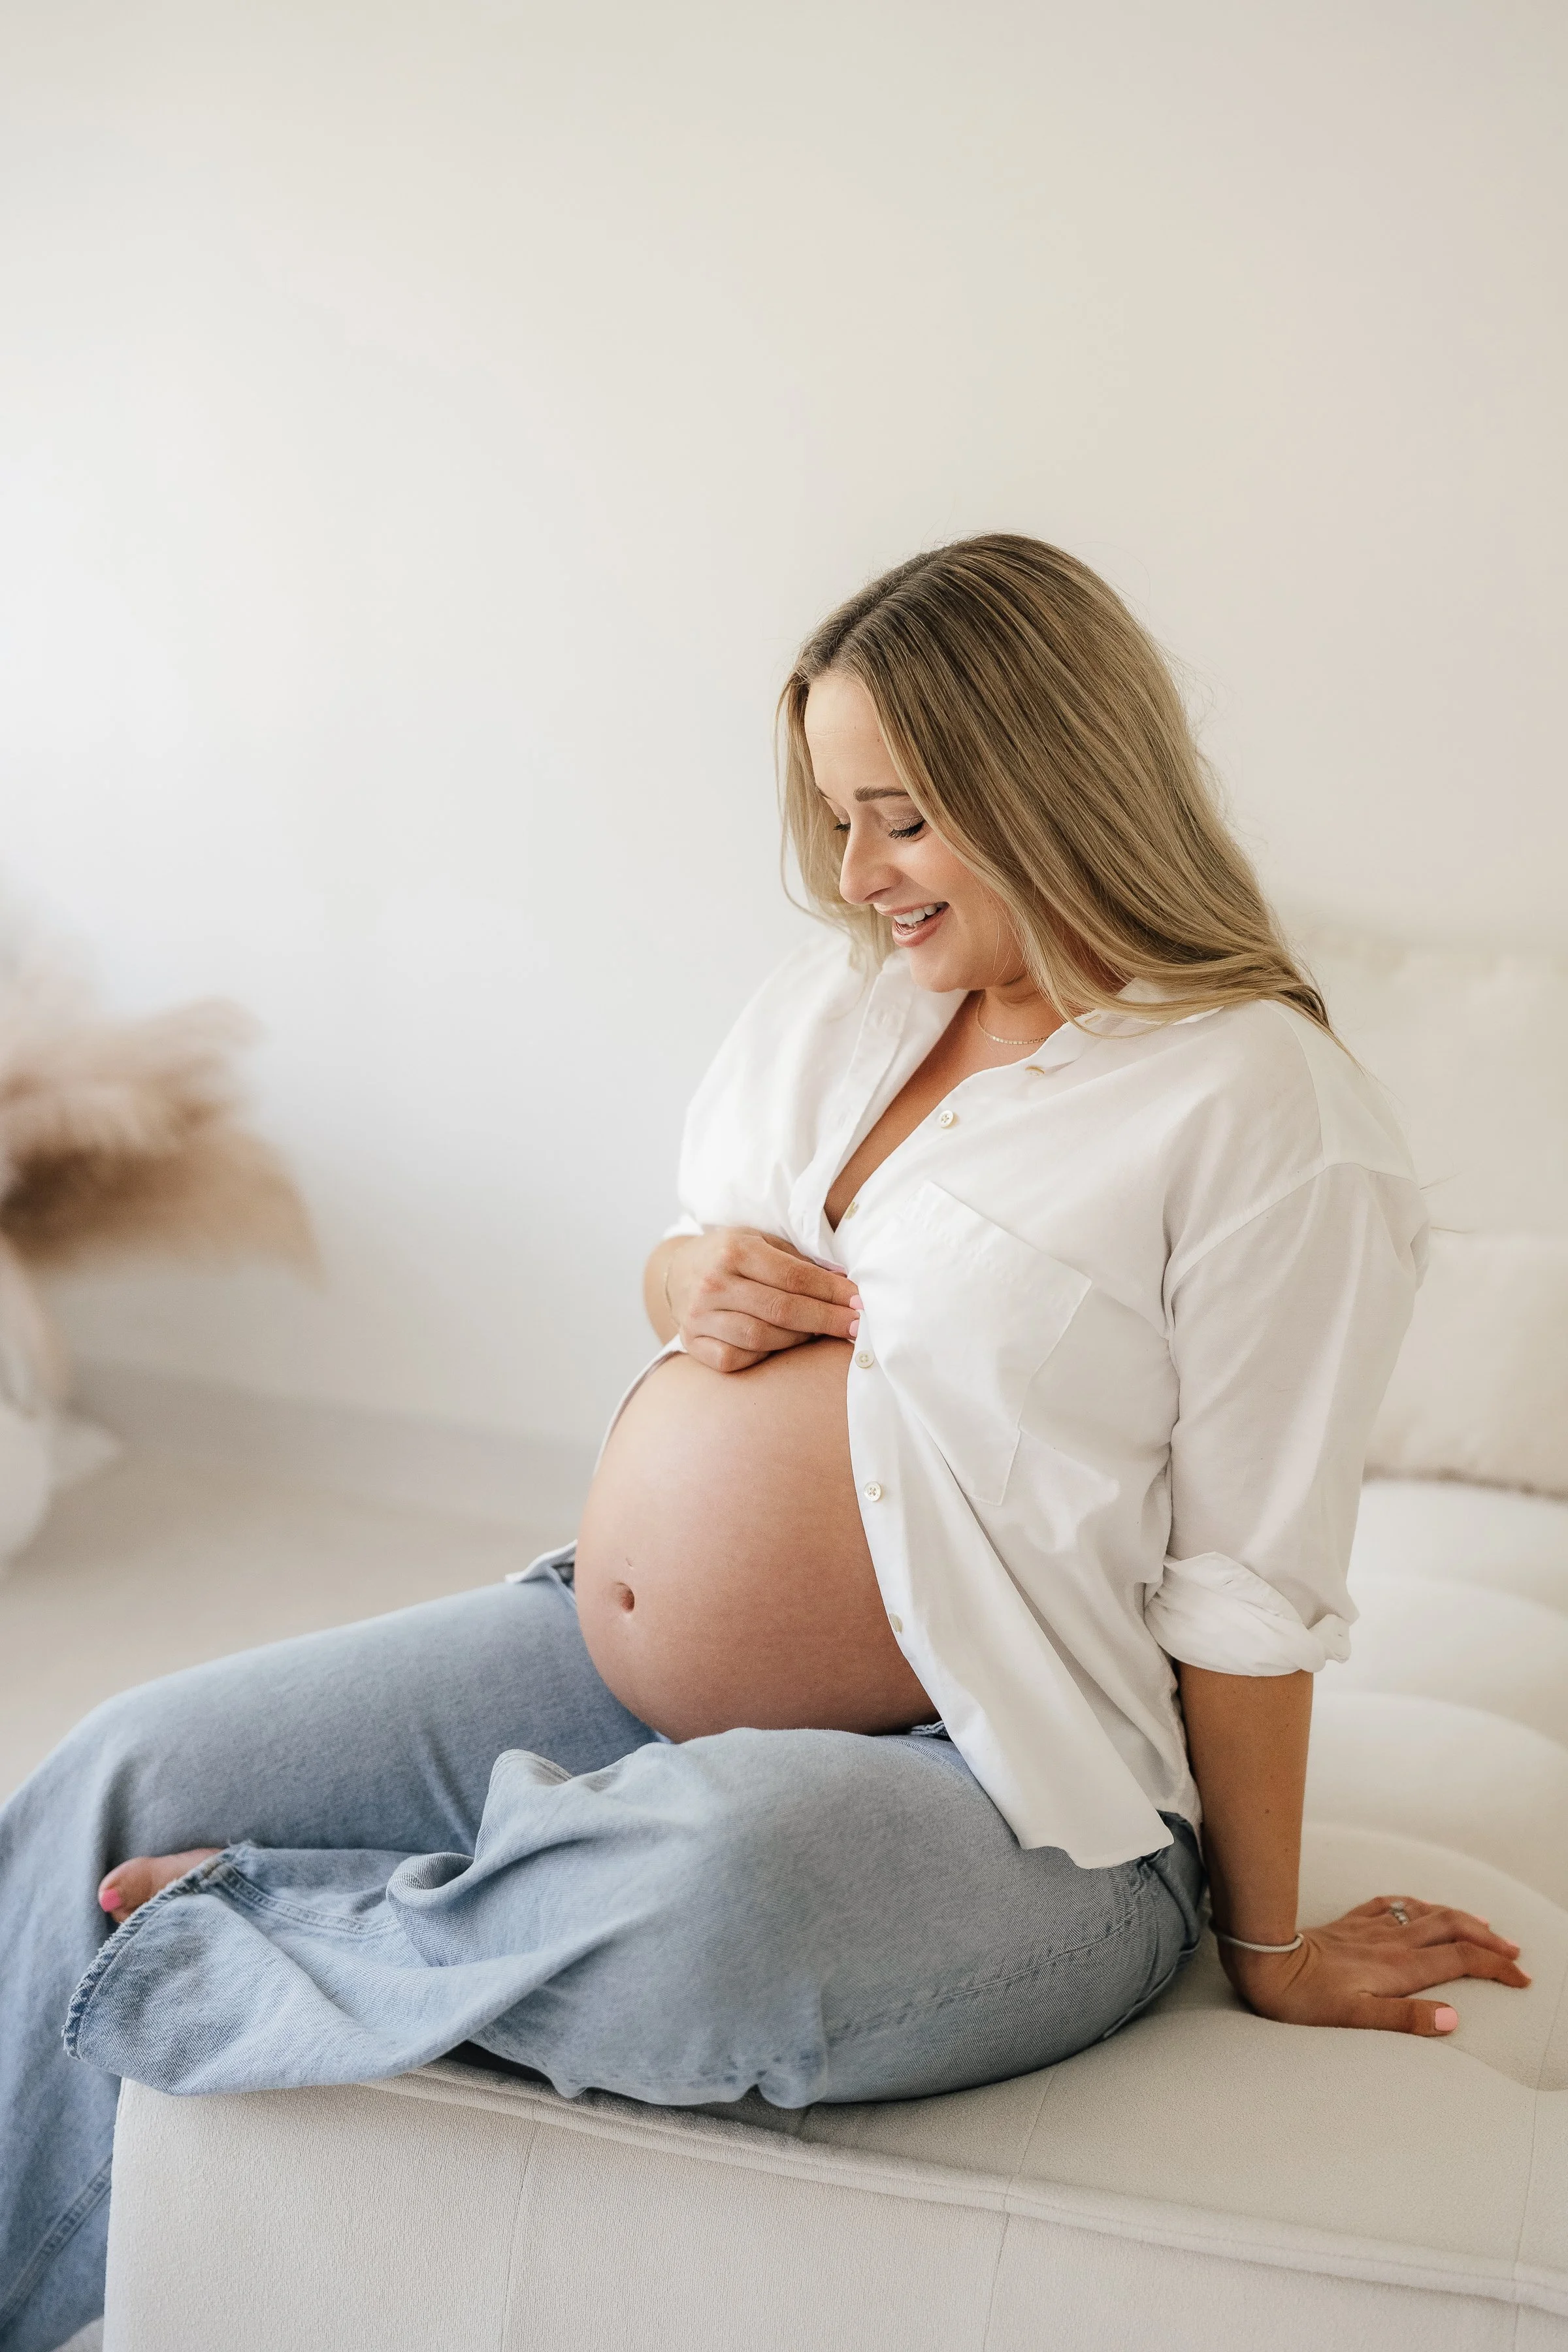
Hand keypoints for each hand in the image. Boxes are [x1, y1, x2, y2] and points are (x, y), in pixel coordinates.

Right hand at [666, 1227, 861, 1373]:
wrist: (677, 1271)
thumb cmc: (731, 1255)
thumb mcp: (761, 1241)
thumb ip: (799, 1261)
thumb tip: (846, 1284)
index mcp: (734, 1250)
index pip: (794, 1277)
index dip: (832, 1292)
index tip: (859, 1303)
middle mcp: (713, 1283)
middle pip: (782, 1310)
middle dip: (826, 1320)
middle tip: (854, 1327)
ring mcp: (699, 1316)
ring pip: (761, 1338)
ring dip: (798, 1339)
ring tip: (817, 1333)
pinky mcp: (692, 1343)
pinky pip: (735, 1359)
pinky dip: (762, 1356)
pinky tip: (778, 1346)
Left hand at [1221, 1894, 1529, 2035]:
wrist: (1264, 1962)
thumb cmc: (1304, 1997)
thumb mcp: (1356, 2018)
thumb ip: (1405, 2018)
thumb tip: (1451, 2019)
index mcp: (1399, 1966)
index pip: (1461, 1960)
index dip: (1495, 1966)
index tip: (1520, 1976)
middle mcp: (1391, 1941)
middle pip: (1452, 1928)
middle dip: (1487, 1937)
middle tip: (1513, 1950)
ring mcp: (1370, 1928)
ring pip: (1427, 1912)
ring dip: (1460, 1917)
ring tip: (1482, 1925)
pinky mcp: (1351, 1923)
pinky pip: (1392, 1904)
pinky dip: (1417, 1904)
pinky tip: (1419, 1905)